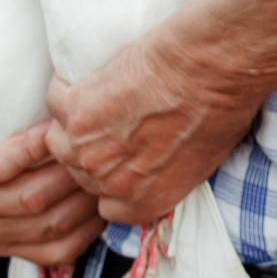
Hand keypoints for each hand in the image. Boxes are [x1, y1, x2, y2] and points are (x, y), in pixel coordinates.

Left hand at [0, 120, 103, 263]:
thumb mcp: (27, 177)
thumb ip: (57, 198)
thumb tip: (116, 203)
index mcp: (3, 241)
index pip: (60, 251)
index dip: (94, 225)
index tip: (115, 194)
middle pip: (51, 225)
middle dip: (87, 194)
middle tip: (108, 163)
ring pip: (31, 199)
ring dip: (65, 171)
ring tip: (86, 145)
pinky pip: (3, 167)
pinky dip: (33, 149)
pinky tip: (52, 131)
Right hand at [45, 26, 260, 231]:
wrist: (210, 69)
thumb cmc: (221, 107)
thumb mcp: (206, 158)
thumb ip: (172, 172)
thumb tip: (161, 163)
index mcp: (145, 201)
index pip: (107, 207)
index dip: (109, 182)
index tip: (115, 162)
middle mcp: (111, 183)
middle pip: (80, 174)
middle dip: (92, 152)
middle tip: (108, 123)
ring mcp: (88, 148)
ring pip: (58, 141)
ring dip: (72, 124)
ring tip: (93, 102)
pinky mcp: (76, 109)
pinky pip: (56, 101)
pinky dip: (66, 87)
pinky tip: (83, 76)